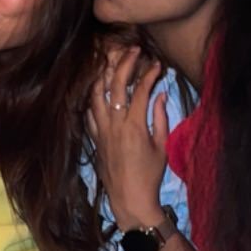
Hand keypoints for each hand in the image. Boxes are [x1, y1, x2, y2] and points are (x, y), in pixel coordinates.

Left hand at [87, 47, 169, 230]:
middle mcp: (114, 125)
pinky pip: (89, 113)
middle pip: (116, 85)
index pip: (140, 90)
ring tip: (110, 62)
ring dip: (103, 75)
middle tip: (133, 50)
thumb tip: (161, 95)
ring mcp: (101, 131)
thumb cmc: (149, 176)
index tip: (157, 64)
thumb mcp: (161, 146)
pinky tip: (97, 88)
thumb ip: (161, 118)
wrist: (129, 200)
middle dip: (125, 63)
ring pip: (96, 95)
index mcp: (134, 126)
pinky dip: (92, 97)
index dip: (149, 74)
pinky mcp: (94, 139)